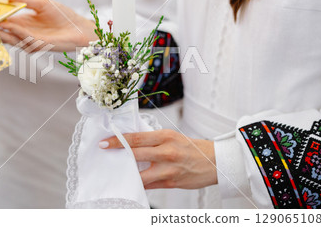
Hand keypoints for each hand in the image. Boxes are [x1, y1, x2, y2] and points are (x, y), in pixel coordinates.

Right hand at [0, 0, 96, 51]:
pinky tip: (10, 25)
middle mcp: (23, 33)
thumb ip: (22, 0)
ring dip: (0, 31)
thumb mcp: (40, 4)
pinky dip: (16, 32)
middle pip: (2, 32)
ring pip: (9, 38)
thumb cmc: (63, 16)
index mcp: (23, 22)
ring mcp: (29, 41)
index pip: (3, 21)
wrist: (79, 28)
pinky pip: (23, 39)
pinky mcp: (37, 45)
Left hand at [100, 129, 217, 189]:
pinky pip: (149, 185)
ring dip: (127, 172)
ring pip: (140, 174)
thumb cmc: (192, 148)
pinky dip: (140, 183)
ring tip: (118, 170)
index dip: (118, 140)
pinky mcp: (171, 183)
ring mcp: (168, 169)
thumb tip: (131, 144)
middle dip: (117, 152)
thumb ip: (153, 141)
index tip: (105, 142)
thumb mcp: (173, 137)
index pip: (136, 138)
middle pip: (135, 153)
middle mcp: (166, 152)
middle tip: (104, 151)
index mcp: (165, 136)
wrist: (216, 162)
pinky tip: (133, 181)